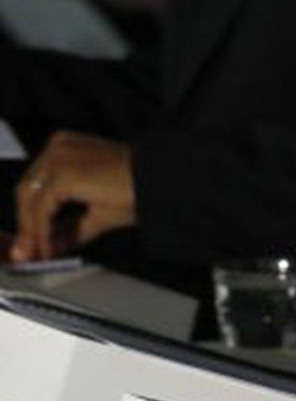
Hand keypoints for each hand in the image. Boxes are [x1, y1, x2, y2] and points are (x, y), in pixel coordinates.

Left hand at [11, 131, 135, 261]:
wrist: (163, 181)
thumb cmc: (144, 187)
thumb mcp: (100, 210)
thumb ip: (74, 226)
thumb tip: (58, 243)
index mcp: (67, 147)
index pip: (36, 184)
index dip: (31, 216)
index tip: (34, 240)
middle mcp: (59, 146)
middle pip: (27, 190)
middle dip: (27, 225)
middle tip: (31, 252)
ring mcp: (59, 158)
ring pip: (29, 200)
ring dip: (32, 230)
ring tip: (39, 253)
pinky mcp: (63, 174)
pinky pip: (41, 209)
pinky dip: (41, 231)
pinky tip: (49, 246)